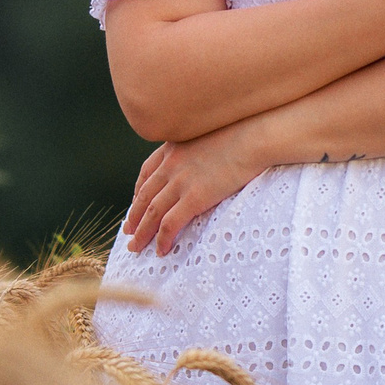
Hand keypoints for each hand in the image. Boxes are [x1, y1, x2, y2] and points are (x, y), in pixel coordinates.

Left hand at [122, 126, 260, 254]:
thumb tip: (203, 162)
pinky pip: (170, 223)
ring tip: (136, 247)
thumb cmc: (242, 133)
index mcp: (172, 148)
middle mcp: (170, 165)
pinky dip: (162, 239)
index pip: (146, 174)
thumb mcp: (208, 135)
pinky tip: (161, 250)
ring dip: (142, 233)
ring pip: (151, 213)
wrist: (255, 137)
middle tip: (129, 232)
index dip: (137, 193)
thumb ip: (196, 149)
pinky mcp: (194, 197)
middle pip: (144, 196)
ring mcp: (180, 182)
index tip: (135, 206)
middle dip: (134, 217)